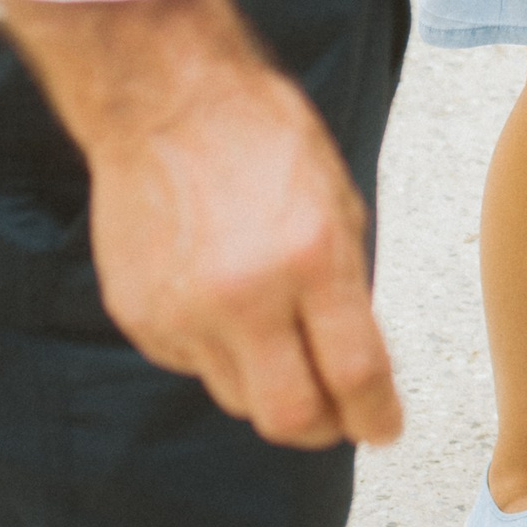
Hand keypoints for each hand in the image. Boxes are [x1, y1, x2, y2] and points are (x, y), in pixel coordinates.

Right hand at [0, 0, 401, 450]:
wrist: (166, 98)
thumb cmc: (266, 136)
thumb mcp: (337, 199)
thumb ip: (346, 285)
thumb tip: (355, 361)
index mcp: (310, 256)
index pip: (353, 373)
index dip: (377, 416)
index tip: (386, 429)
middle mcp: (245, 295)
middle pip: (289, 416)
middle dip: (323, 429)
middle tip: (338, 419)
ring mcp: (185, 312)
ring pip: (238, 397)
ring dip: (269, 387)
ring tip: (279, 340)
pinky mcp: (141, 317)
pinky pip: (193, 364)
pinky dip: (219, 353)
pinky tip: (223, 303)